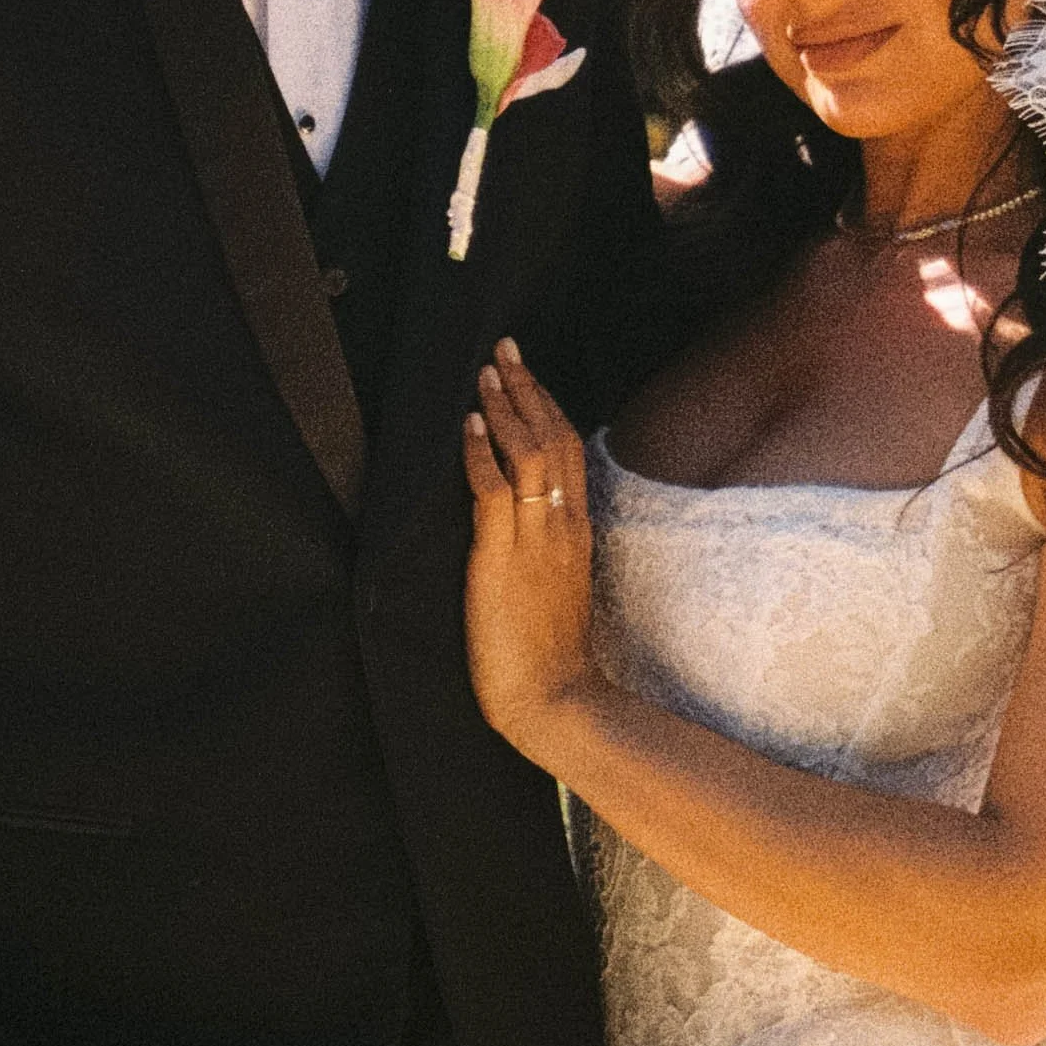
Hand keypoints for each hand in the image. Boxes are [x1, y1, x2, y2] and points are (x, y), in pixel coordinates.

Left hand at [462, 340, 597, 762]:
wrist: (555, 698)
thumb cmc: (550, 652)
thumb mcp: (558, 585)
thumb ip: (549, 546)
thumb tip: (526, 516)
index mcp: (577, 530)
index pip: (569, 450)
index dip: (548, 406)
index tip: (528, 373)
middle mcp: (564, 525)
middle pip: (554, 438)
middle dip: (528, 388)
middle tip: (506, 348)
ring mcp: (536, 539)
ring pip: (529, 454)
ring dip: (505, 408)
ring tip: (486, 372)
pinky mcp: (503, 558)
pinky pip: (495, 492)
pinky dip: (482, 453)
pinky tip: (468, 425)